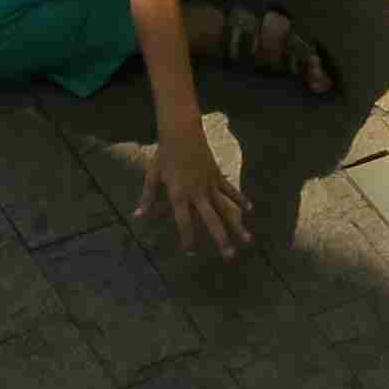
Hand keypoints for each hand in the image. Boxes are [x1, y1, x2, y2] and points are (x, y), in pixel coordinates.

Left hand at [138, 122, 247, 257]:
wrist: (181, 132)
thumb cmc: (164, 155)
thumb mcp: (152, 176)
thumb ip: (148, 198)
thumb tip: (138, 216)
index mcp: (179, 195)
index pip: (184, 223)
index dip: (187, 239)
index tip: (190, 253)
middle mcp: (197, 193)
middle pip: (211, 220)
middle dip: (221, 239)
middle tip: (229, 256)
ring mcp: (210, 184)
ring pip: (226, 208)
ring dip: (237, 225)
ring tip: (248, 240)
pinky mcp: (217, 175)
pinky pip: (230, 190)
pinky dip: (240, 199)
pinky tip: (250, 210)